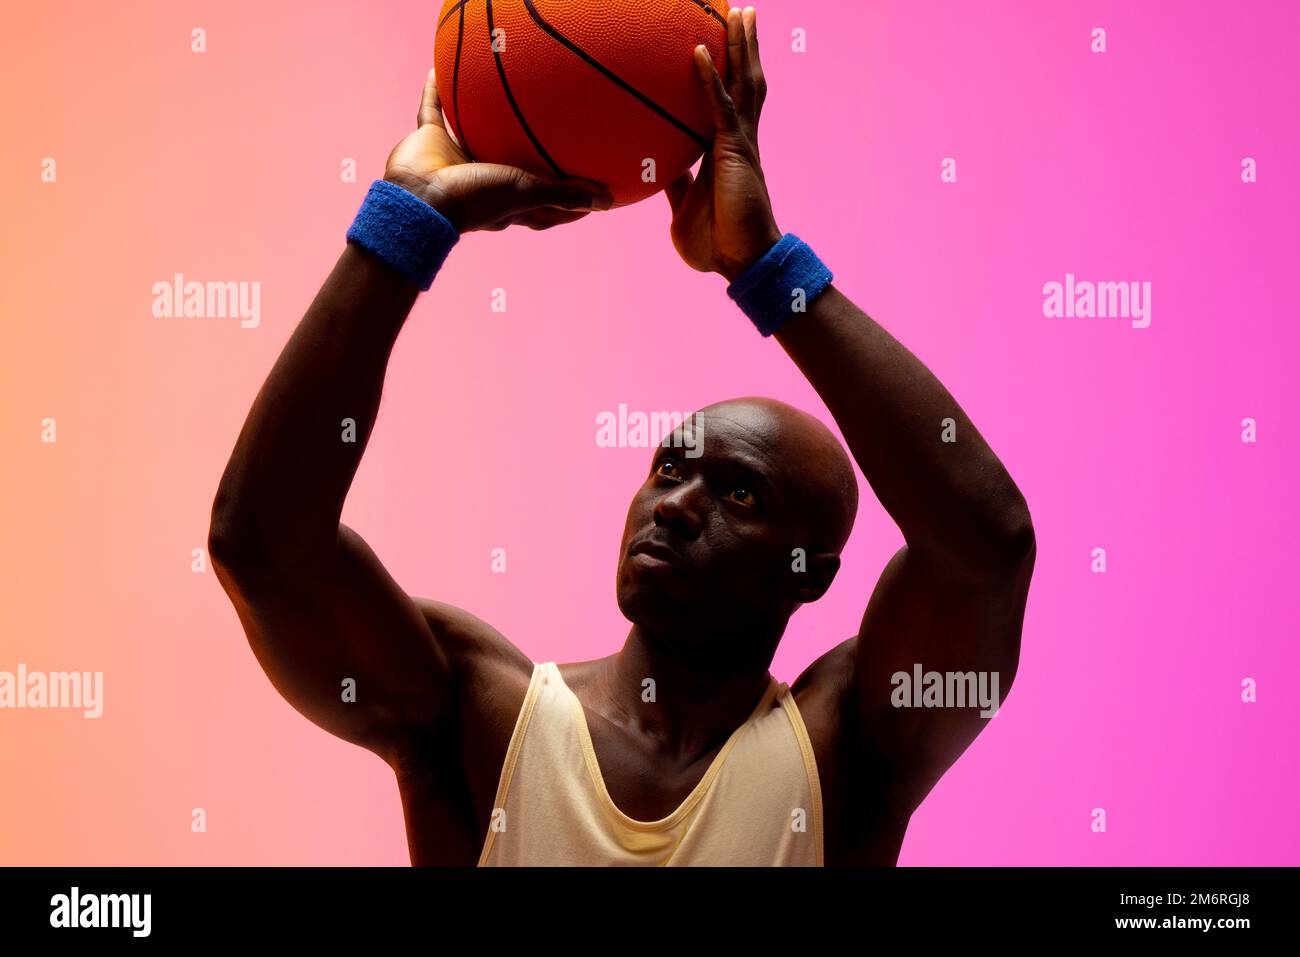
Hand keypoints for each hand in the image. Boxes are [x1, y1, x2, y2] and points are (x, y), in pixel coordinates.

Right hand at [383, 69, 613, 232]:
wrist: (422, 199)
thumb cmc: (476, 199)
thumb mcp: (528, 193)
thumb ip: (565, 193)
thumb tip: (607, 201)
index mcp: (507, 201)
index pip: (544, 205)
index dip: (566, 202)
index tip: (589, 191)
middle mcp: (484, 180)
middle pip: (511, 167)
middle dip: (527, 157)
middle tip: (549, 140)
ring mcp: (455, 159)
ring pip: (471, 133)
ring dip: (480, 118)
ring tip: (497, 98)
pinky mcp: (430, 141)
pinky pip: (433, 109)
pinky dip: (434, 91)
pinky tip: (438, 70)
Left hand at [665, 7, 781, 280]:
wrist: (740, 261)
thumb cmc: (717, 241)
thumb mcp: (684, 206)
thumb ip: (675, 184)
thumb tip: (658, 171)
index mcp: (728, 149)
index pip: (730, 100)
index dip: (730, 71)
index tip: (724, 44)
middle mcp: (738, 138)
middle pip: (745, 80)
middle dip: (744, 46)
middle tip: (742, 13)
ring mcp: (738, 142)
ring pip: (742, 82)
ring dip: (739, 46)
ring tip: (739, 14)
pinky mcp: (733, 149)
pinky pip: (718, 105)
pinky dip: (708, 77)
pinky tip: (698, 51)